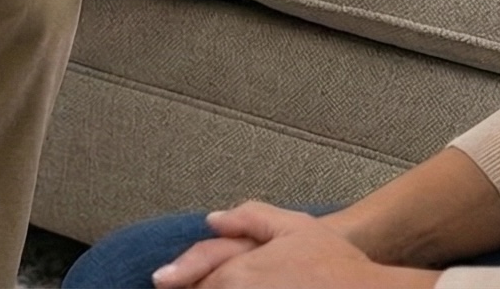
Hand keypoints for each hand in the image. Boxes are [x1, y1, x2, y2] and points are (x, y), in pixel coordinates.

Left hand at [156, 203, 439, 288]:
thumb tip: (213, 220)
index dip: (179, 279)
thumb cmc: (335, 263)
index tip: (163, 282)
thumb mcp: (295, 226)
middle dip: (193, 287)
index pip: (197, 280)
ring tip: (203, 286)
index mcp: (239, 273)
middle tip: (175, 283)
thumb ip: (249, 217)